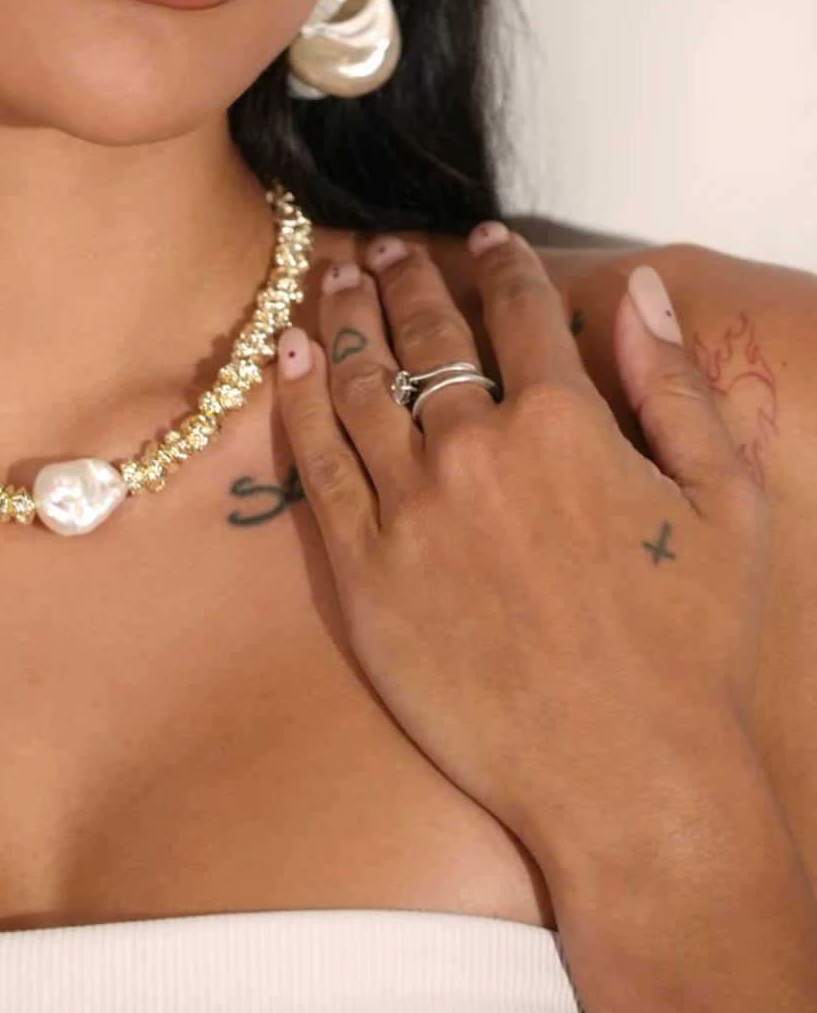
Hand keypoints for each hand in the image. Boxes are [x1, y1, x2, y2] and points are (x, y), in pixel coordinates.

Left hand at [273, 225, 773, 867]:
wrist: (622, 774)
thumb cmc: (687, 645)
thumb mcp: (723, 500)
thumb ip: (675, 385)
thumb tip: (641, 290)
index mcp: (564, 425)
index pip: (519, 311)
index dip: (502, 264)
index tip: (485, 238)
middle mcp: (476, 450)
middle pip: (427, 333)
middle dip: (406, 276)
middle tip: (387, 247)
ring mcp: (410, 509)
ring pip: (361, 380)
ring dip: (345, 316)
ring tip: (335, 279)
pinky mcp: (362, 568)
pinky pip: (317, 459)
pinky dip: (299, 394)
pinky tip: (290, 353)